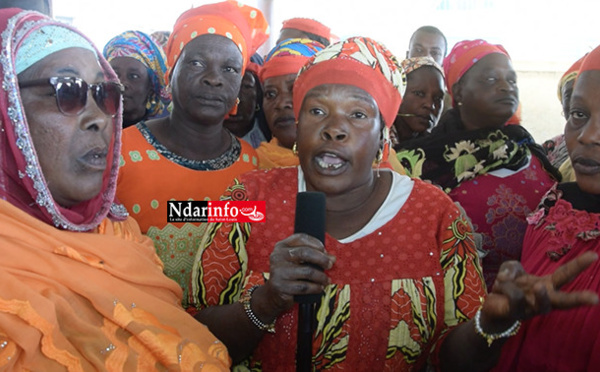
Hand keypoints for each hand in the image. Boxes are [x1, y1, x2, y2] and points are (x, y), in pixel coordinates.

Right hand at [255, 233, 335, 317]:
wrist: (273, 294)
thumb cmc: (289, 274)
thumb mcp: (296, 261)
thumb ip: (312, 256)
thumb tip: (332, 258)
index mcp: (281, 246)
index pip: (301, 238)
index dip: (316, 243)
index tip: (325, 251)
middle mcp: (278, 257)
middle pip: (305, 253)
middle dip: (322, 259)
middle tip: (330, 264)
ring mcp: (278, 272)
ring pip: (307, 272)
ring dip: (321, 276)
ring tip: (326, 280)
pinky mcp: (281, 287)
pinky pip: (304, 287)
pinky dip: (316, 288)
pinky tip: (320, 288)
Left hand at [481, 251, 598, 329]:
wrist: (493, 307)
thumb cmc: (509, 287)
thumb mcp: (511, 269)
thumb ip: (512, 267)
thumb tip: (509, 276)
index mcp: (547, 285)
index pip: (565, 274)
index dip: (578, 264)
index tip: (594, 256)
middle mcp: (544, 299)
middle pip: (565, 301)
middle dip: (579, 299)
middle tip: (595, 299)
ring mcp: (531, 309)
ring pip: (542, 304)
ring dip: (541, 294)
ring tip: (538, 286)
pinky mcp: (516, 313)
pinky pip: (514, 296)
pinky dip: (504, 285)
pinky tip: (499, 287)